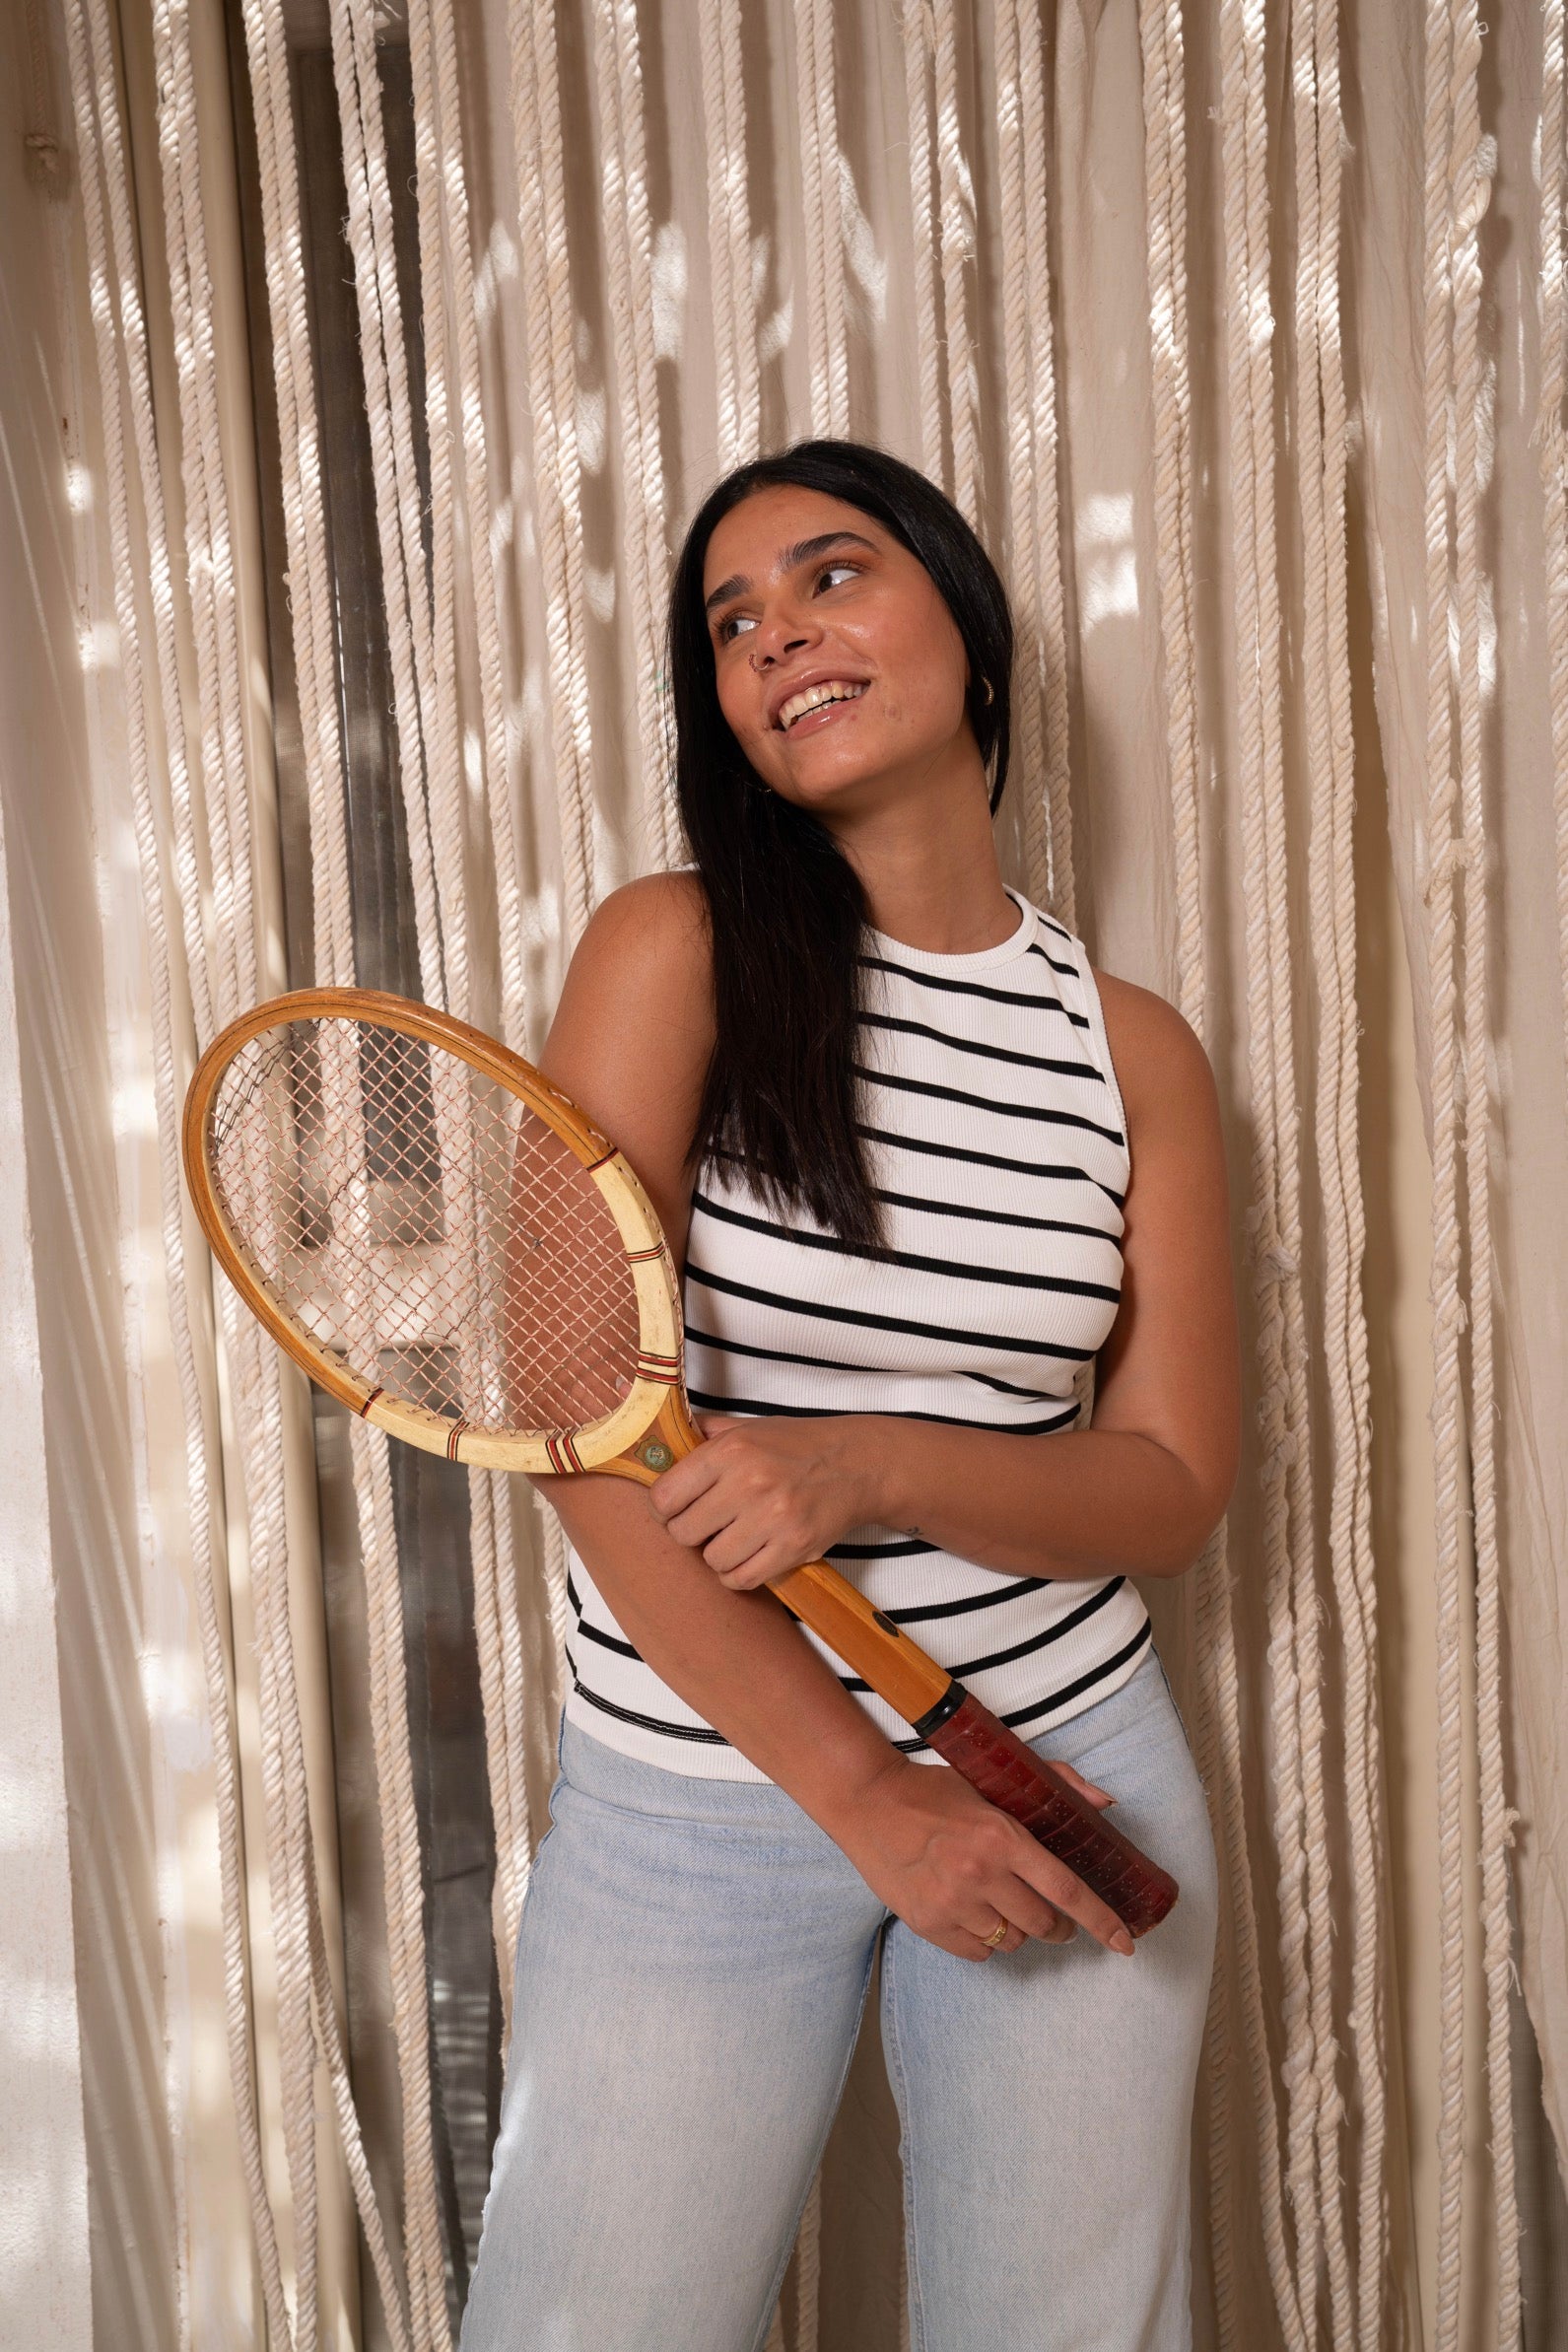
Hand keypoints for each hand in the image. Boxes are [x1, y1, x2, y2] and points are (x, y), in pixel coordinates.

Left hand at [648, 1412, 884, 1588]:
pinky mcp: (794, 1548)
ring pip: (712, 1560)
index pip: (665, 1497)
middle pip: (683, 1533)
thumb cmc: (795, 1446)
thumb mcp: (748, 1427)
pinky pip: (742, 1579)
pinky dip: (738, 1574)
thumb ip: (703, 1434)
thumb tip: (658, 1445)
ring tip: (733, 1537)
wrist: (856, 1464)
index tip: (675, 1508)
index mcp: (730, 1451)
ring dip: (717, 1554)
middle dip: (690, 1532)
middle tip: (707, 1524)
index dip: (664, 1508)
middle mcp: (749, 1483)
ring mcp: (773, 1519)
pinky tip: (747, 1556)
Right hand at [828, 1752, 1134, 1961]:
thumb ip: (1055, 1784)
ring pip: (1012, 1941)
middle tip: (1053, 1916)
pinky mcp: (928, 1924)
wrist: (867, 1801)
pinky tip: (975, 1914)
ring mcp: (953, 1904)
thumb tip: (1104, 1804)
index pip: (1067, 1890)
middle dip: (1057, 1924)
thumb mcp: (991, 1779)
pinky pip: (979, 1952)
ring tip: (1002, 1905)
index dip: (1102, 1920)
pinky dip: (986, 1940)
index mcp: (1002, 1837)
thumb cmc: (933, 1788)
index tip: (1125, 1942)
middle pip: (1043, 1924)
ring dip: (1018, 1929)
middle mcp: (981, 1875)